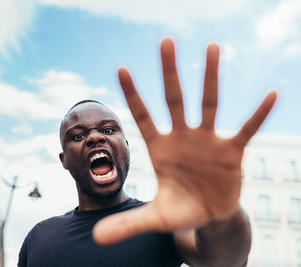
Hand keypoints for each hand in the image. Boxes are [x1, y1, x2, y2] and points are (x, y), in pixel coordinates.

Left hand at [93, 37, 276, 244]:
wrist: (207, 216)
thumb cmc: (179, 209)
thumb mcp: (153, 218)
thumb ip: (127, 224)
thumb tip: (96, 238)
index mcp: (160, 148)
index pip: (142, 116)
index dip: (132, 94)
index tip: (121, 68)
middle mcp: (183, 137)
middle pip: (174, 99)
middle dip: (169, 72)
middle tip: (164, 41)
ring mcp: (208, 142)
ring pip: (208, 104)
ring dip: (209, 78)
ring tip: (211, 47)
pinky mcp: (232, 152)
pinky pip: (247, 129)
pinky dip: (257, 115)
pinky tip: (270, 94)